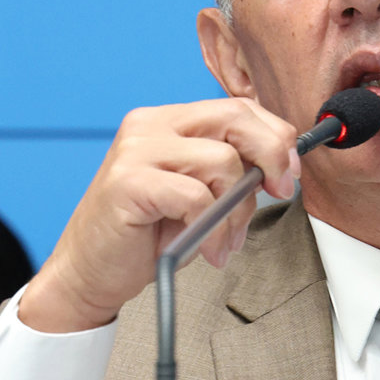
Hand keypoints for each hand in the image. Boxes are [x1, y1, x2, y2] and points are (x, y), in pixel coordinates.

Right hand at [19, 98, 299, 332]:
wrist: (90, 272)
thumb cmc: (148, 236)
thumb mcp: (201, 196)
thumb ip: (233, 173)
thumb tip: (281, 167)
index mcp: (169, 121)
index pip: (237, 108)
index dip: (274, 137)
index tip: (288, 173)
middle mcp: (150, 125)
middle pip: (235, 118)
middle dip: (271, 156)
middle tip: (280, 192)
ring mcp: (136, 150)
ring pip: (222, 162)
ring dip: (237, 210)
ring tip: (225, 241)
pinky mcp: (129, 181)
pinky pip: (197, 197)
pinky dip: (214, 229)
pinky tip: (209, 250)